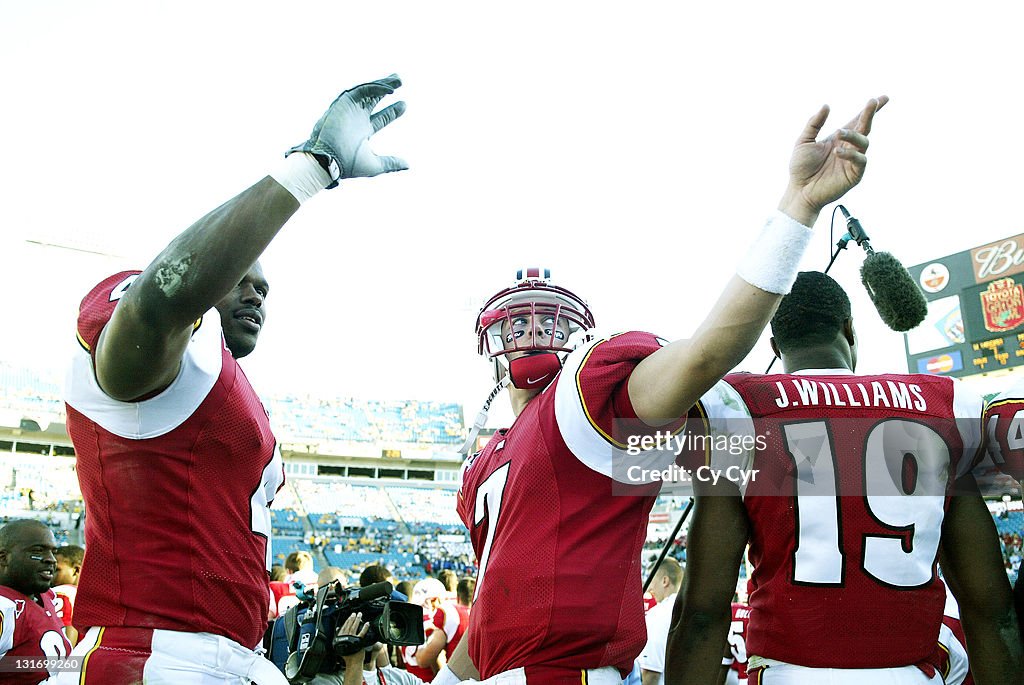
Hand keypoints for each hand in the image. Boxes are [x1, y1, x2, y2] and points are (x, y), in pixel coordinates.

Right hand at [287, 75, 407, 186]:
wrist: (329, 159)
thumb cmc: (349, 164)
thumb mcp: (375, 164)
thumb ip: (391, 163)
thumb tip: (408, 165)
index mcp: (363, 131)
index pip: (381, 118)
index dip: (392, 111)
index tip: (404, 104)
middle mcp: (357, 118)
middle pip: (374, 99)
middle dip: (386, 89)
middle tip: (399, 80)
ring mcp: (350, 109)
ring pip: (369, 92)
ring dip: (383, 84)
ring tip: (398, 79)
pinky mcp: (345, 102)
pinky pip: (362, 90)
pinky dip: (375, 87)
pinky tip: (389, 88)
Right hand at [337, 612, 369, 669]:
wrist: (353, 662)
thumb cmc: (347, 655)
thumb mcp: (339, 646)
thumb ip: (339, 637)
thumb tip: (338, 628)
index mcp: (340, 638)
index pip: (343, 627)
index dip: (347, 620)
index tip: (350, 616)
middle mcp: (345, 638)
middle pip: (349, 626)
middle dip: (352, 618)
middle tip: (355, 613)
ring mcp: (352, 639)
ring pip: (354, 627)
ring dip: (357, 620)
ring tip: (359, 615)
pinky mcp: (359, 641)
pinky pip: (362, 633)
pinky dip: (364, 628)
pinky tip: (366, 623)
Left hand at [779, 95, 887, 225]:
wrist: (799, 191)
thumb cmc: (800, 168)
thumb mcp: (804, 141)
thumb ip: (814, 123)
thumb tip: (826, 106)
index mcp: (839, 139)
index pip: (857, 121)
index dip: (870, 111)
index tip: (883, 98)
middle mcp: (849, 147)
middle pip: (864, 128)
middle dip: (869, 114)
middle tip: (872, 102)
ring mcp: (853, 161)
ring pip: (864, 142)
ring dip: (853, 135)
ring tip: (838, 133)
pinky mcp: (854, 174)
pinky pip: (860, 161)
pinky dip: (851, 154)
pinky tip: (838, 152)